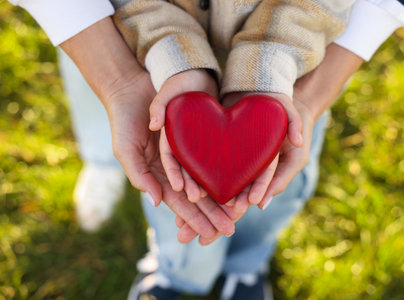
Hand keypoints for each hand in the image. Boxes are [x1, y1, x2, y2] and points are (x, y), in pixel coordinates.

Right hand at [105, 70, 234, 239]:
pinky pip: (212, 154)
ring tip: (238, 210)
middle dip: (212, 213)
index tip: (209, 235)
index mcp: (159, 174)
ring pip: (207, 177)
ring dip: (221, 194)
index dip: (193, 218)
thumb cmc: (123, 120)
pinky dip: (222, 167)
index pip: (178, 201)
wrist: (131, 88)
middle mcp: (175, 166)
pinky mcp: (197, 133)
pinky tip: (238, 178)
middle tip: (230, 229)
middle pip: (197, 194)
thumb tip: (158, 202)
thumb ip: (140, 176)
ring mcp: (187, 151)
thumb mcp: (126, 150)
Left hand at [175, 43, 363, 243]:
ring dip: (196, 208)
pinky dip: (189, 182)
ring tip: (179, 227)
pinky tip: (175, 197)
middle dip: (212, 218)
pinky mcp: (214, 146)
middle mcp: (245, 166)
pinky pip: (200, 167)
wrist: (263, 84)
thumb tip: (281, 159)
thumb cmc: (283, 105)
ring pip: (212, 186)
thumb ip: (292, 144)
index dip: (242, 203)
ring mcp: (230, 159)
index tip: (232, 219)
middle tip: (197, 240)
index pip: (254, 189)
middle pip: (229, 195)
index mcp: (264, 166)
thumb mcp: (293, 120)